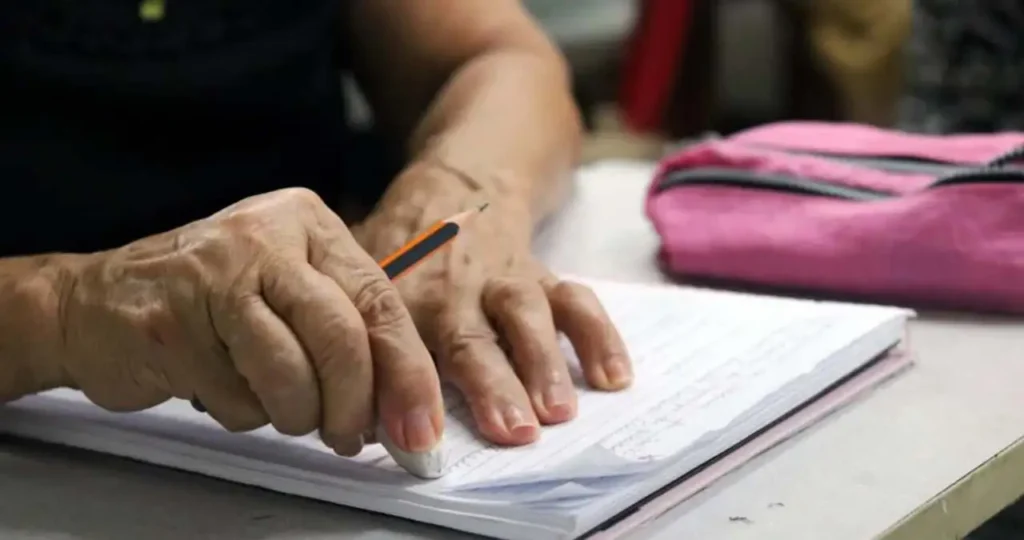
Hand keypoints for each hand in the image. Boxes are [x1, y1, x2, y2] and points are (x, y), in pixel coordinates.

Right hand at [60, 188, 443, 455]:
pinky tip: (222, 384)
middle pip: (342, 338)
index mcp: (308, 222)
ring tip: (277, 404)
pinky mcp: (173, 323)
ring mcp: (213, 275)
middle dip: (355, 406)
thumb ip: (351, 335)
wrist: (97, 302)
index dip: (408, 375)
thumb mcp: (293, 292)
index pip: (381, 302)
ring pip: (292, 377)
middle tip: (352, 438)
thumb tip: (406, 410)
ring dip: (294, 415)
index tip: (421, 428)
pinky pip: (238, 399)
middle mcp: (266, 237)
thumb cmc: (212, 302)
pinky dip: (243, 412)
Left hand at [356, 178, 633, 446]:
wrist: (452, 190)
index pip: (399, 350)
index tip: (416, 439)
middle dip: (492, 386)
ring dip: (544, 363)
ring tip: (560, 411)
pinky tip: (616, 377)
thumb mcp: (362, 281)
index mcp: (400, 298)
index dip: (406, 393)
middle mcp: (452, 291)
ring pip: (526, 316)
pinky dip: (599, 337)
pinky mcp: (541, 275)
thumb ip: (357, 341)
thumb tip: (349, 420)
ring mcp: (501, 281)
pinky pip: (575, 301)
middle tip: (512, 431)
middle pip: (470, 339)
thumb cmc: (400, 255)